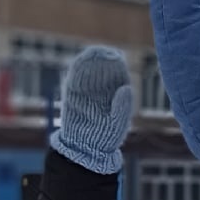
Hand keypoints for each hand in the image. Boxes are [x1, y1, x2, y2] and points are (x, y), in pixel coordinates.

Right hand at [49, 45, 136, 174]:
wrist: (87, 148)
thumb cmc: (107, 136)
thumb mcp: (118, 122)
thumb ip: (123, 106)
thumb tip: (126, 87)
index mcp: (115, 95)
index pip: (117, 75)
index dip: (116, 65)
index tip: (117, 56)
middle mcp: (101, 91)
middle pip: (102, 70)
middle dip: (104, 60)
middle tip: (105, 51)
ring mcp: (86, 92)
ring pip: (88, 73)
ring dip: (90, 61)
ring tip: (94, 52)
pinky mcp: (73, 96)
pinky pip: (74, 80)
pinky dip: (77, 71)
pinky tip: (81, 62)